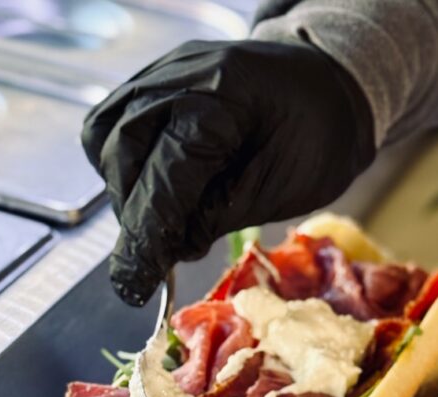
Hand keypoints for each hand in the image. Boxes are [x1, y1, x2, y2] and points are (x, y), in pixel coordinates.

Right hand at [81, 40, 375, 305]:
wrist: (332, 86)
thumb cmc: (318, 138)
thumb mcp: (278, 190)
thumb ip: (215, 217)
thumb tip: (164, 249)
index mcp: (220, 97)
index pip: (163, 176)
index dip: (147, 236)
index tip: (134, 284)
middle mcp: (180, 75)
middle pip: (122, 153)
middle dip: (135, 215)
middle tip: (154, 259)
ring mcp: (162, 71)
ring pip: (106, 139)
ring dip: (125, 192)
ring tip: (162, 223)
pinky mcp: (154, 79)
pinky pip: (114, 126)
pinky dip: (125, 166)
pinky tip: (155, 191)